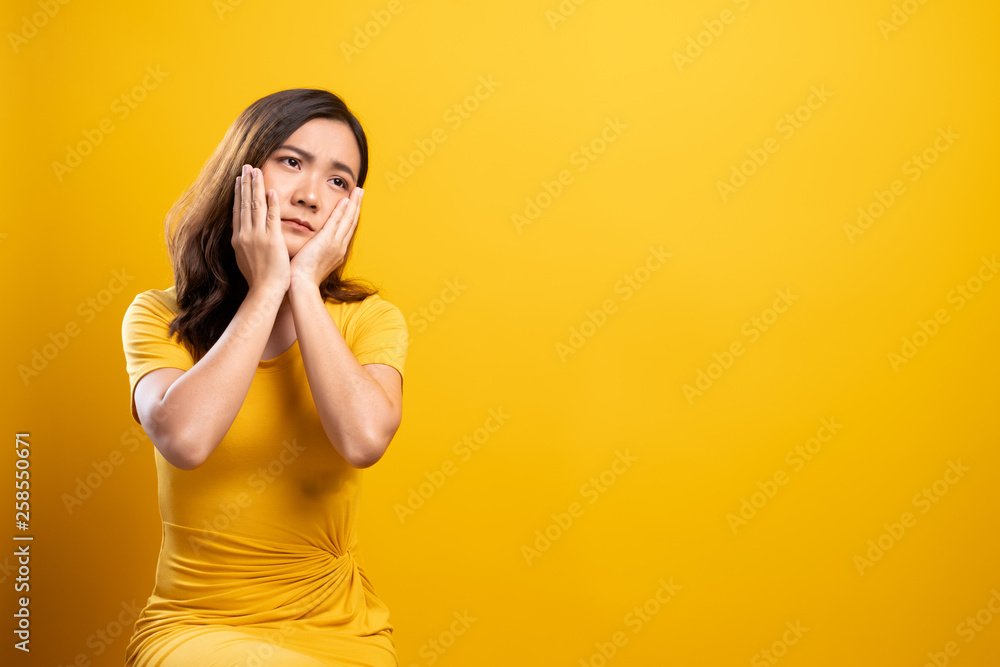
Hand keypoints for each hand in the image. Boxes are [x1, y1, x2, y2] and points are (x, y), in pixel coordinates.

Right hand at [231, 164, 290, 293]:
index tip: (239, 180)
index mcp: (239, 239)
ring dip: (256, 187)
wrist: (264, 291)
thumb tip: (242, 238)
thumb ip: (245, 245)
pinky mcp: (271, 240)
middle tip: (246, 167)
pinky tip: (271, 191)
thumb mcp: (245, 259)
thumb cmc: (258, 279)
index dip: (238, 194)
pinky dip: (271, 204)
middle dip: (245, 183)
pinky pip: (271, 218)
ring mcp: (257, 237)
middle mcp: (245, 235)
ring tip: (256, 171)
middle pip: (244, 204)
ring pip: (255, 206)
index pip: (238, 211)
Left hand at [289, 186, 363, 287]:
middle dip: (357, 206)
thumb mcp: (313, 262)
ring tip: (358, 190)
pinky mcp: (327, 241)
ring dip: (354, 204)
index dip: (352, 215)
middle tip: (361, 191)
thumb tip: (312, 246)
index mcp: (337, 251)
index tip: (354, 203)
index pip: (347, 229)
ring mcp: (335, 244)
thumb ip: (316, 251)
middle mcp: (340, 246)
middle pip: (351, 222)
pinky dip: (342, 210)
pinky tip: (346, 200)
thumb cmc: (303, 276)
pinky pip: (336, 222)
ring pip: (347, 219)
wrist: (302, 285)